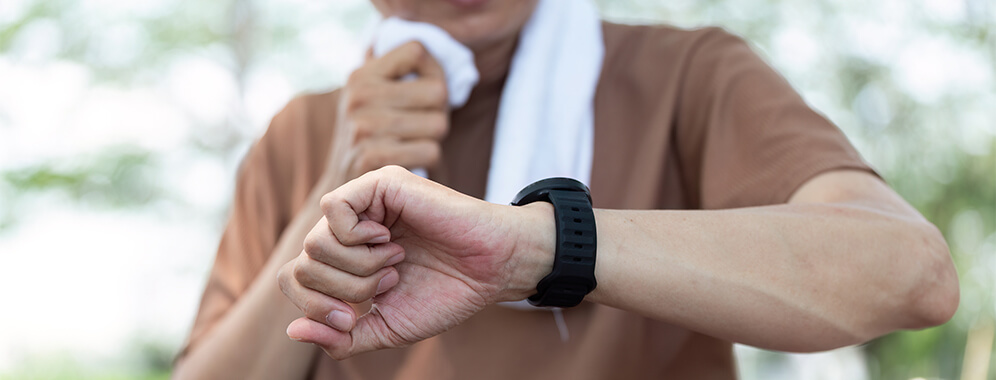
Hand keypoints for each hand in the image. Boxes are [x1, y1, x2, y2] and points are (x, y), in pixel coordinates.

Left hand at [277, 166, 553, 358]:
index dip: (316, 307)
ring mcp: (363, 203)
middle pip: (303, 264)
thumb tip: (293, 331)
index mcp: (345, 259)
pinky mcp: (380, 184)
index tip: (355, 318)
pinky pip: (334, 208)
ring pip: (315, 241)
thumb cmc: (445, 294)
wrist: (491, 271)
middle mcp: (348, 228)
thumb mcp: (385, 327)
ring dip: (357, 267)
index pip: (294, 280)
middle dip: (343, 290)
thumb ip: (341, 337)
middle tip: (386, 285)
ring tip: (394, 263)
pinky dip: (357, 236)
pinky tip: (388, 240)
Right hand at [325, 41, 448, 184]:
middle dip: (439, 111)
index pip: (418, 51)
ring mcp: (364, 127)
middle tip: (424, 123)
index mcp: (361, 75)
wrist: (342, 188)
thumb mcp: (368, 95)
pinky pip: (431, 151)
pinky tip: (411, 159)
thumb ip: (392, 68)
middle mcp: (359, 96)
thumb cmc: (368, 135)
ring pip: (439, 124)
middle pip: (437, 91)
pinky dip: (428, 159)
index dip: (434, 70)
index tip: (428, 88)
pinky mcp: (373, 158)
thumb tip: (429, 43)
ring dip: (435, 138)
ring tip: (414, 141)